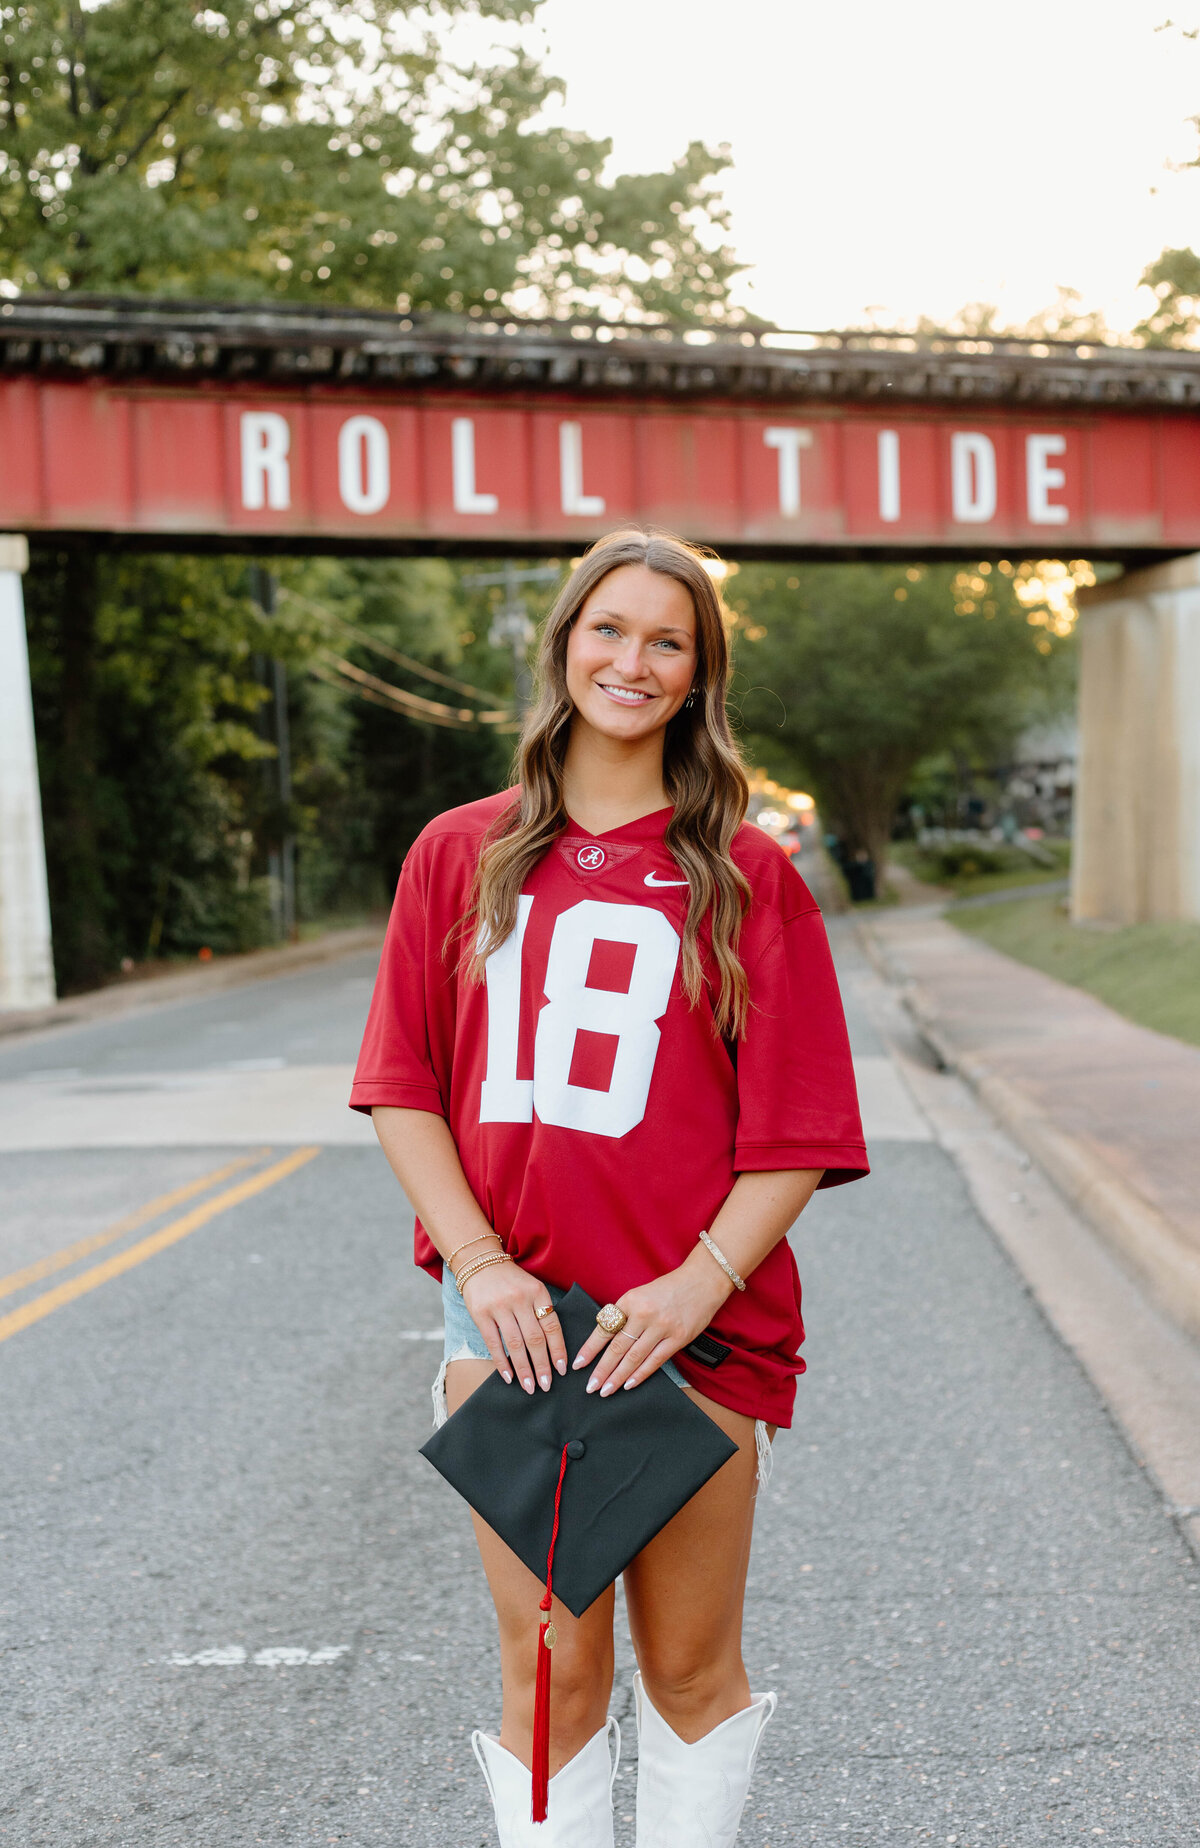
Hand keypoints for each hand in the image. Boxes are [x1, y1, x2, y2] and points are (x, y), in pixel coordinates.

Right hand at [458, 1260, 567, 1394]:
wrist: (480, 1262)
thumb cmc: (511, 1280)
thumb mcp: (531, 1288)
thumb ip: (541, 1311)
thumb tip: (552, 1348)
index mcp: (537, 1292)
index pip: (552, 1326)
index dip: (558, 1350)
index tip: (563, 1370)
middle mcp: (519, 1299)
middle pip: (535, 1339)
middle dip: (542, 1366)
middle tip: (546, 1386)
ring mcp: (499, 1306)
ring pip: (515, 1344)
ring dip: (524, 1369)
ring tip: (529, 1387)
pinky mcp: (481, 1313)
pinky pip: (493, 1343)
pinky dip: (502, 1362)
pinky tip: (508, 1377)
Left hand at [571, 1257, 731, 1395]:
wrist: (702, 1281)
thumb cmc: (668, 1288)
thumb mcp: (640, 1294)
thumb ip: (625, 1314)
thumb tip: (606, 1339)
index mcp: (630, 1300)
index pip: (604, 1329)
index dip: (590, 1349)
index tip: (578, 1364)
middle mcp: (644, 1314)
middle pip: (617, 1347)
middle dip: (602, 1369)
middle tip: (590, 1386)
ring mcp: (662, 1326)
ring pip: (634, 1357)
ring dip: (618, 1377)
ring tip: (606, 1390)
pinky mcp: (678, 1337)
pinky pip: (655, 1360)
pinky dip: (641, 1374)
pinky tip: (629, 1384)